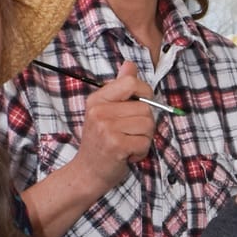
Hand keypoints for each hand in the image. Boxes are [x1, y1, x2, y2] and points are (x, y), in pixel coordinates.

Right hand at [75, 65, 157, 181]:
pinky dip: (141, 151)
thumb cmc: (101, 142)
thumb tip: (130, 64)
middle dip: (145, 124)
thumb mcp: (105, 112)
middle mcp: (99, 111)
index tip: (142, 105)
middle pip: (145, 108)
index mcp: (97, 99)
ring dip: (144, 139)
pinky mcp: (115, 145)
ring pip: (148, 125)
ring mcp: (106, 128)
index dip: (145, 93)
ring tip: (128, 144)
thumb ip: (119, 88)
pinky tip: (127, 155)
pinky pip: (145, 142)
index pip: (130, 83)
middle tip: (130, 134)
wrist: (87, 172)